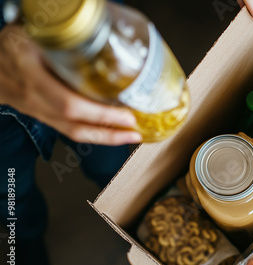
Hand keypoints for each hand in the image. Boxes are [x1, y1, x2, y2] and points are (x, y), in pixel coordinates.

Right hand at [0, 25, 141, 144]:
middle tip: (135, 130)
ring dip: (104, 137)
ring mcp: (36, 110)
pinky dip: (92, 133)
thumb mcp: (31, 33)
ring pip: (71, 132)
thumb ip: (60, 38)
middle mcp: (34, 97)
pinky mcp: (40, 116)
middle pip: (74, 124)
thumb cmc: (10, 45)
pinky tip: (110, 131)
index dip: (99, 113)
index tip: (126, 113)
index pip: (68, 103)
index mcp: (32, 74)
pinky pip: (67, 130)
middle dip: (108, 131)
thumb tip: (98, 34)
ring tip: (129, 136)